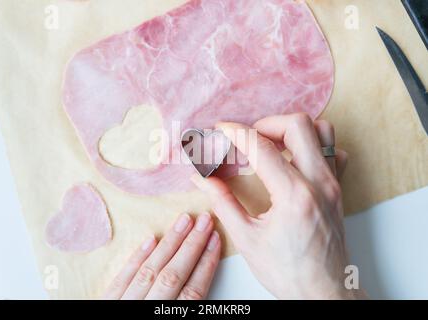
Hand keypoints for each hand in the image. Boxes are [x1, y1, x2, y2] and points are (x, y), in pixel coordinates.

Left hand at [103, 213, 220, 299]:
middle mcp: (148, 309)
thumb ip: (186, 304)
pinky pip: (122, 279)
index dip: (207, 263)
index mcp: (169, 317)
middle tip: (205, 220)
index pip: (193, 291)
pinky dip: (137, 258)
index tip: (216, 239)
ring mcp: (125, 305)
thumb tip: (202, 274)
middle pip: (174, 275)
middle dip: (192, 245)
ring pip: (150, 271)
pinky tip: (150, 240)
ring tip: (184, 220)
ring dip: (169, 243)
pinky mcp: (107, 302)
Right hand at [192, 113, 364, 299]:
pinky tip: (295, 160)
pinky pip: (334, 151)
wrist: (323, 291)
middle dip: (266, 124)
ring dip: (292, 131)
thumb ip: (222, 202)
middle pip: (297, 125)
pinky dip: (314, 145)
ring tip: (270, 146)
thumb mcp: (246, 238)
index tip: (220, 130)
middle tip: (248, 140)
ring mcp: (333, 184)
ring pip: (321, 131)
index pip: (261, 147)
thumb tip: (203, 178)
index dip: (235, 133)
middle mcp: (319, 183)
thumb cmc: (287, 271)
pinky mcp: (338, 189)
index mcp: (293, 195)